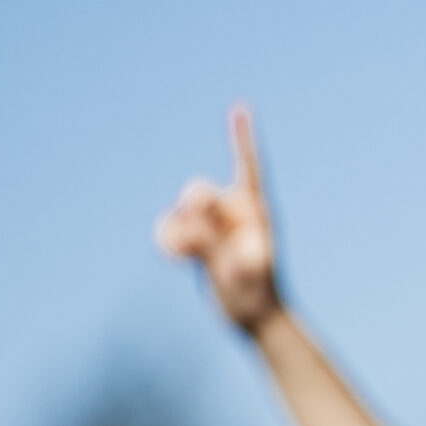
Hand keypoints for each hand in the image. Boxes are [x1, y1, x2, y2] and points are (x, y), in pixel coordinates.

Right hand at [156, 105, 282, 331]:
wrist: (255, 318)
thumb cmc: (259, 295)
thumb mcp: (240, 271)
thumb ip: (214, 242)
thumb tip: (191, 220)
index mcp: (255, 211)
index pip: (248, 168)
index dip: (241, 139)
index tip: (240, 108)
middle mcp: (233, 212)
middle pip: (199, 191)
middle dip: (191, 210)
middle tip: (196, 239)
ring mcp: (214, 226)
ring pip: (181, 211)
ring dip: (175, 232)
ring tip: (186, 257)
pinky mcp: (197, 240)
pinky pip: (171, 228)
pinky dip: (167, 240)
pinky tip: (174, 258)